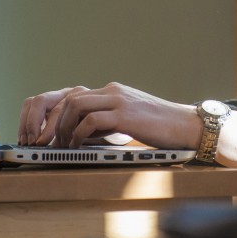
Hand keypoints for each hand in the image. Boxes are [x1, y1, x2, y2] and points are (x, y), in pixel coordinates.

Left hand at [18, 82, 201, 149]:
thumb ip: (108, 119)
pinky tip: (78, 147)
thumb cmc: (160, 126)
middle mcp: (113, 91)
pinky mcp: (125, 115)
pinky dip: (79, 134)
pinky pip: (91, 120)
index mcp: (112, 91)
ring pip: (76, 105)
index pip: (75, 95)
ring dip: (64, 127)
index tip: (51, 132)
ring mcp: (119, 101)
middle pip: (69, 98)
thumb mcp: (129, 118)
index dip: (58, 114)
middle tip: (50, 141)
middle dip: (54, 121)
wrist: (186, 125)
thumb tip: (84, 133)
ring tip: (64, 145)